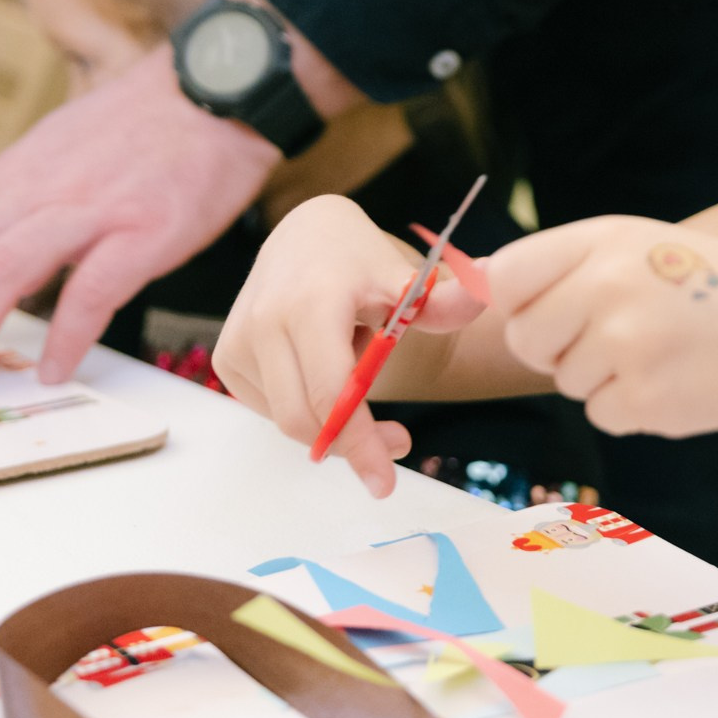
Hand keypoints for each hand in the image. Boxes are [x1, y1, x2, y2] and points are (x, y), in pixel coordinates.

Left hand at [0, 43, 278, 391]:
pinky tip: (55, 369)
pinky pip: (92, 289)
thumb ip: (9, 214)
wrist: (213, 89)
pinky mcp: (143, 228)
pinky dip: (66, 334)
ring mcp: (87, 210)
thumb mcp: (50, 161)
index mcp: (5, 184)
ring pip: (0, 271)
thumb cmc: (135, 132)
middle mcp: (32, 194)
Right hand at [214, 194, 487, 496]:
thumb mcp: (407, 279)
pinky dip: (305, 408)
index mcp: (312, 303)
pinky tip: (321, 371)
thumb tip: (489, 287)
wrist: (306, 235)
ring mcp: (239, 341)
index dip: (359, 444)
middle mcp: (265, 322)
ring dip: (329, 421)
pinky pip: (271, 409)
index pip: (331, 393)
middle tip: (399, 441)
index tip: (384, 482)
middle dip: (353, 445)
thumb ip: (446, 300)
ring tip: (355, 372)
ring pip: (287, 420)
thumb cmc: (362, 262)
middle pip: (305, 420)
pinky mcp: (227, 358)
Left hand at [484, 217, 717, 438]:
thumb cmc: (710, 289)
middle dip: (557, 347)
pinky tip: (676, 380)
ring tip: (661, 351)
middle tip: (616, 334)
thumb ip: (564, 264)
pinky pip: (600, 414)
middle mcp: (608, 286)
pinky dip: (631, 408)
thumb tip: (470, 281)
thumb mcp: (640, 248)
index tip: (546, 310)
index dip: (514, 302)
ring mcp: (626, 344)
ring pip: (565, 380)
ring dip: (602, 377)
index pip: (506, 276)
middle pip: (526, 338)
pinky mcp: (643, 399)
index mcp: (604, 240)